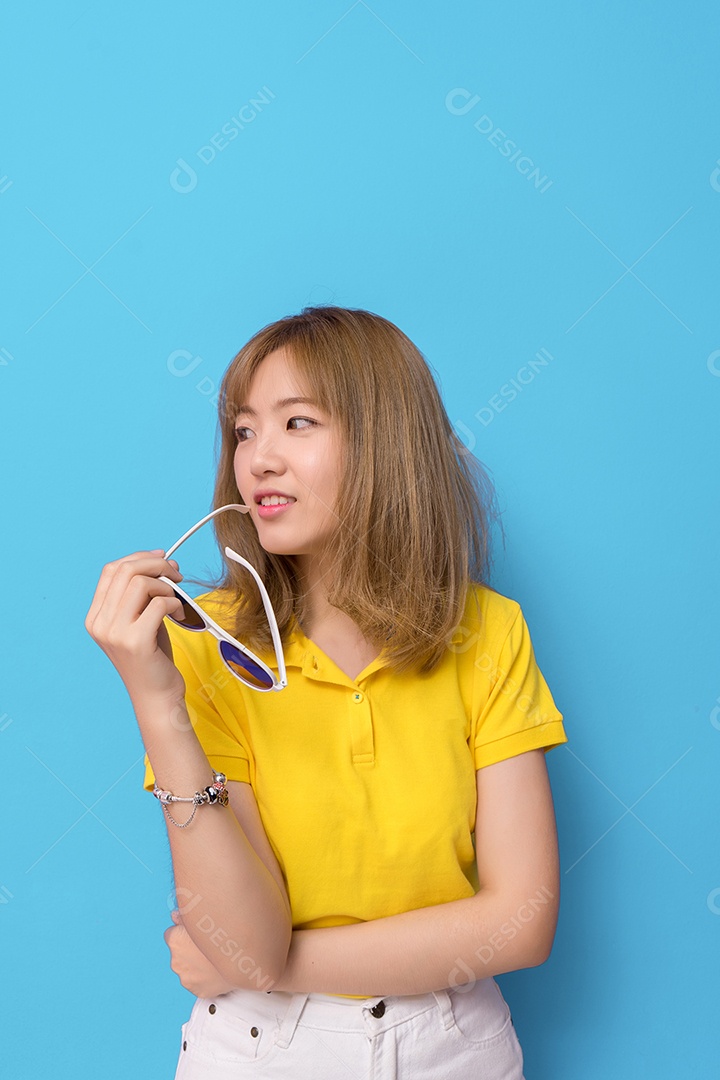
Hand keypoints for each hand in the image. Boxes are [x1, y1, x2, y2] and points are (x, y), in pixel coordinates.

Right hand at [85, 550, 186, 704]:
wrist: (156, 696)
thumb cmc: (152, 657)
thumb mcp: (139, 620)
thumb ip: (142, 593)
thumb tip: (162, 561)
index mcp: (95, 617)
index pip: (110, 570)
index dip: (138, 558)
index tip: (161, 558)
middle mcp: (100, 624)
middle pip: (125, 571)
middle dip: (156, 565)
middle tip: (177, 573)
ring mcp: (115, 633)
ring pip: (141, 583)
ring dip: (166, 585)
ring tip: (176, 598)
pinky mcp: (136, 642)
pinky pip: (159, 603)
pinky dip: (174, 602)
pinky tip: (179, 613)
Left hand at [164, 910, 236, 997]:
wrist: (245, 958)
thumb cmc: (226, 933)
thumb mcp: (205, 916)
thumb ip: (185, 915)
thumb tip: (175, 915)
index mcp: (175, 941)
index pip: (171, 934)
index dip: (184, 933)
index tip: (196, 934)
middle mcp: (176, 960)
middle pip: (179, 952)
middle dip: (190, 949)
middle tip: (207, 946)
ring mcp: (186, 977)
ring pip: (188, 968)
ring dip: (196, 964)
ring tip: (214, 958)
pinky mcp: (197, 990)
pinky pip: (198, 982)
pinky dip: (204, 978)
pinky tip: (216, 970)